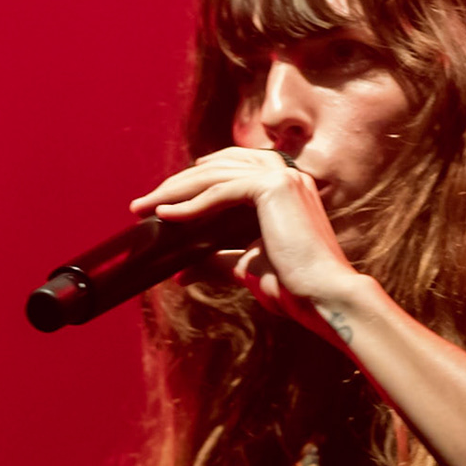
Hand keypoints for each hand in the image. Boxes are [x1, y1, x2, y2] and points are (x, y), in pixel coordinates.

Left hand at [128, 147, 362, 340]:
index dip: (193, 180)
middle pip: (217, 167)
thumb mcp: (245, 267)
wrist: (323, 298)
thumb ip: (215, 260)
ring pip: (214, 175)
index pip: (229, 169)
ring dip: (175, 191)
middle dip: (175, 185)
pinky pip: (221, 191)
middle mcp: (285, 173)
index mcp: (284, 185)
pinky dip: (191, 204)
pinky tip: (166, 215)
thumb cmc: (293, 286)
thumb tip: (181, 272)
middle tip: (142, 205)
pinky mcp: (274, 188)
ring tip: (145, 208)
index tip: (161, 199)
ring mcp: (282, 176)